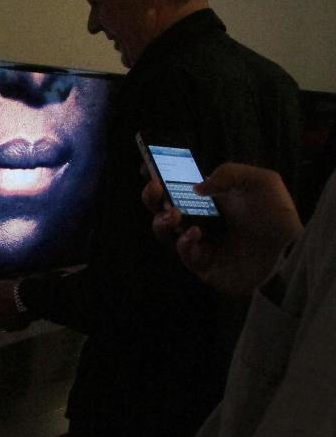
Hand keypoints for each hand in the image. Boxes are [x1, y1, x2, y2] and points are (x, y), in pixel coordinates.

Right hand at [142, 163, 302, 298]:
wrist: (290, 252)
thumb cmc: (277, 215)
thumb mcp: (260, 181)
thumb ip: (229, 173)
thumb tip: (197, 186)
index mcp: (210, 201)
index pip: (177, 189)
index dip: (159, 179)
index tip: (146, 169)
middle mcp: (201, 221)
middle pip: (161, 210)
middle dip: (151, 198)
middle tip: (154, 189)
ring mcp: (201, 245)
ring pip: (165, 234)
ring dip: (161, 221)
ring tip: (172, 214)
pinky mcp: (204, 267)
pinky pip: (184, 255)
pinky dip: (185, 243)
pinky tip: (196, 234)